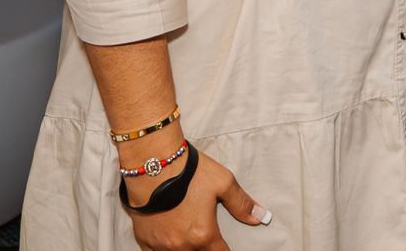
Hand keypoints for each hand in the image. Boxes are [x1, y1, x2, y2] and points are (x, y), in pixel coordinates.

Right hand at [122, 147, 269, 250]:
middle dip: (206, 249)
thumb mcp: (223, 182)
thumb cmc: (189, 172)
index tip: (224, 244)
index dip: (226, 250)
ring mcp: (161, 244)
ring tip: (191, 235)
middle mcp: (181, 245)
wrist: (152, 164)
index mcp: (203, 235)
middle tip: (207, 234)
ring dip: (187, 249)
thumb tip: (261, 218)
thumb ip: (242, 204)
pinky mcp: (144, 239)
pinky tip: (171, 241)